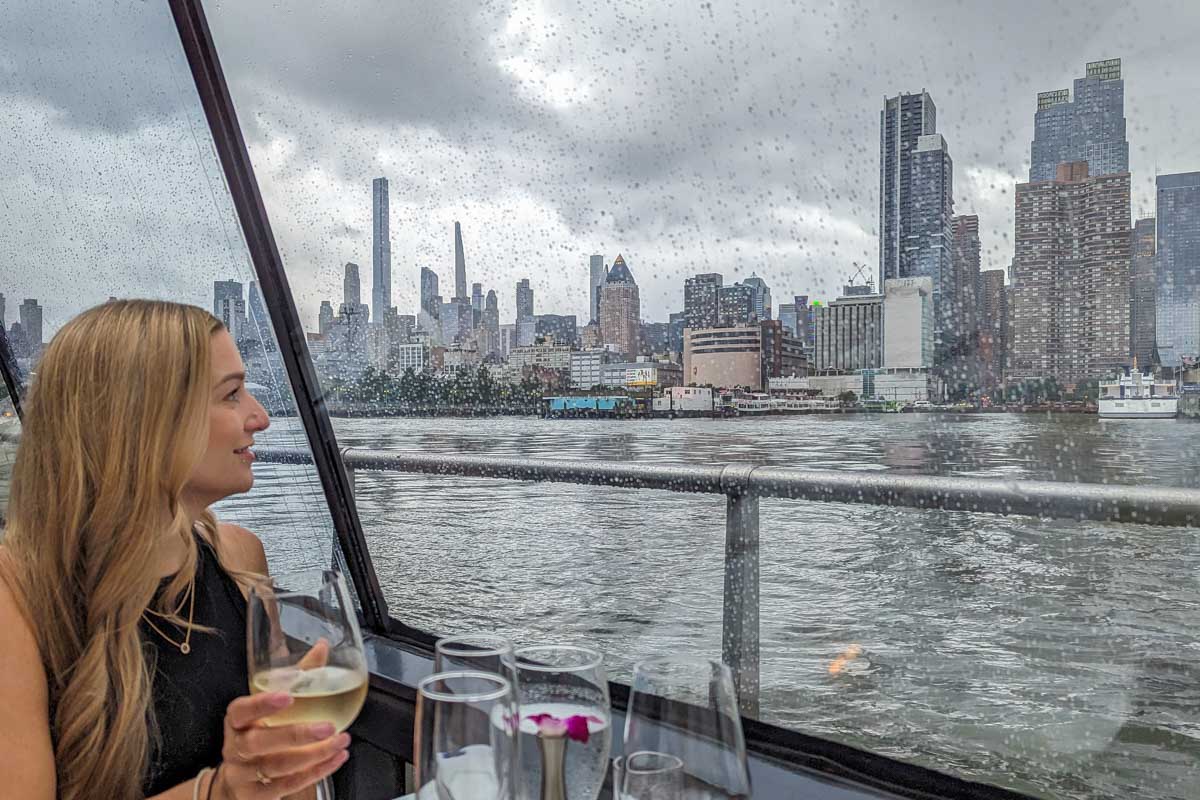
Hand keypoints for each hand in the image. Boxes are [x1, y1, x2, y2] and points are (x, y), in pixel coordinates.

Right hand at [215, 688, 348, 798]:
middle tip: (327, 727)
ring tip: (340, 741)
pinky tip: (335, 758)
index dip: (261, 704)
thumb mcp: (270, 705)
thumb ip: (297, 675)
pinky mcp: (257, 796)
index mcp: (237, 721)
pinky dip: (316, 772)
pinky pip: (288, 785)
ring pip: (277, 767)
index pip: (241, 711)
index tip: (287, 697)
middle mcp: (236, 748)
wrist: (238, 779)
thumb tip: (322, 646)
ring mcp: (244, 775)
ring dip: (314, 755)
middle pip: (259, 743)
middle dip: (296, 735)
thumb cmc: (259, 731)